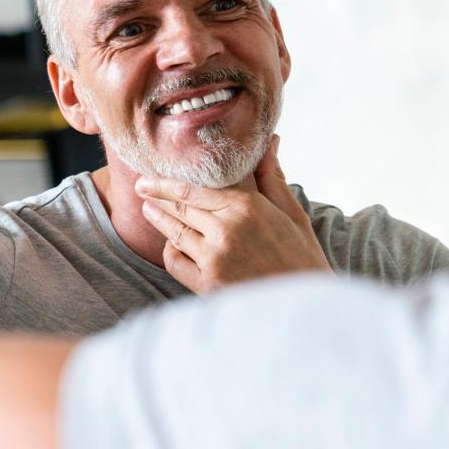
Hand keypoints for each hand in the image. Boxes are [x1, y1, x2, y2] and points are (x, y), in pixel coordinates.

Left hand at [135, 136, 332, 293]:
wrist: (306, 307)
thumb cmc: (303, 258)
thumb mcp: (292, 213)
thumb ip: (272, 176)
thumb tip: (270, 141)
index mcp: (247, 207)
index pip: (194, 188)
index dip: (167, 181)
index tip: (150, 176)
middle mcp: (226, 230)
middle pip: (180, 207)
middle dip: (156, 196)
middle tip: (141, 187)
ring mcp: (214, 259)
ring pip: (175, 232)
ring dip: (158, 219)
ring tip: (148, 210)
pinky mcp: (208, 285)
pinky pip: (176, 262)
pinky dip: (170, 251)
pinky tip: (169, 243)